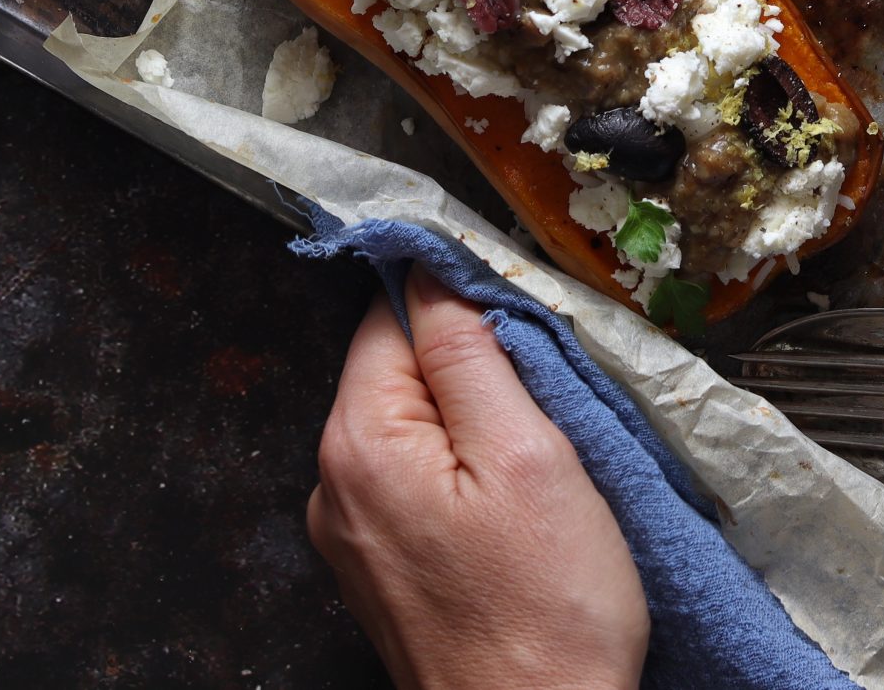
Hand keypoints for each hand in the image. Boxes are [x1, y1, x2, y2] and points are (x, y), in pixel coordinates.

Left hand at [305, 269, 647, 689]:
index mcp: (360, 442)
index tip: (525, 327)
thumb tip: (433, 271)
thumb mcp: (525, 454)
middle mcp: (335, 484)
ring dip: (477, 429)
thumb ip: (470, 354)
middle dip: (475, 372)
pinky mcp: (384, 571)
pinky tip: (516, 515)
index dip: (461, 303)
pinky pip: (420, 486)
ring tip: (538, 471)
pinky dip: (468, 480)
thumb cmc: (545, 613)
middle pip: (401, 372)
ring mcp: (353, 535)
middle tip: (548, 412)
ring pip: (417, 430)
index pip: (393, 316)